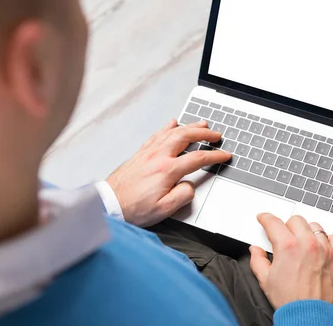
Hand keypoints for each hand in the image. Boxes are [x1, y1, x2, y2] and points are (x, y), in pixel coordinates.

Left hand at [106, 119, 230, 226]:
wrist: (108, 204)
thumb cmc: (133, 208)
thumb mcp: (164, 210)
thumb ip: (182, 196)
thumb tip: (191, 185)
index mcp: (167, 171)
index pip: (197, 159)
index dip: (214, 156)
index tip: (224, 155)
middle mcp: (158, 157)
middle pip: (185, 137)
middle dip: (204, 133)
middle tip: (216, 134)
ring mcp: (148, 153)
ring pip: (172, 132)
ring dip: (189, 127)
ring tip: (201, 124)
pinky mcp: (140, 154)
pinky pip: (157, 135)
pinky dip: (167, 127)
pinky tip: (172, 123)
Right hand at [249, 213, 332, 308]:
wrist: (310, 316)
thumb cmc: (290, 301)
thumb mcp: (265, 280)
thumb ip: (258, 260)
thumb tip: (255, 251)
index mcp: (287, 247)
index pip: (273, 222)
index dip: (266, 218)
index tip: (264, 218)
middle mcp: (307, 244)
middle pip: (295, 220)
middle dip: (286, 225)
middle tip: (283, 236)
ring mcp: (323, 249)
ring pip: (315, 226)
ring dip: (306, 231)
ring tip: (302, 241)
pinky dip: (328, 239)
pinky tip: (321, 245)